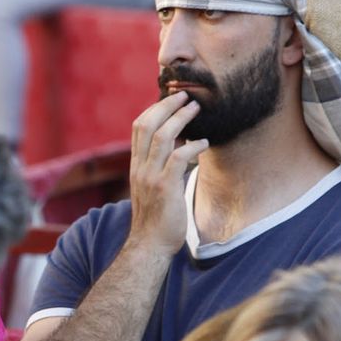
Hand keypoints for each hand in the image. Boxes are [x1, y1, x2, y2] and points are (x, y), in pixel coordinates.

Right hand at [125, 92, 207, 255]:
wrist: (149, 245)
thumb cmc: (155, 218)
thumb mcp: (151, 188)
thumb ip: (158, 168)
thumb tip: (177, 150)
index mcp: (136, 165)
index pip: (139, 127)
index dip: (155, 109)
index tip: (171, 99)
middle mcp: (140, 167)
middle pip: (148, 124)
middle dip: (167, 106)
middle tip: (186, 96)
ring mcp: (150, 177)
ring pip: (163, 136)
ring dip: (181, 118)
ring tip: (196, 109)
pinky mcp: (165, 187)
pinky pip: (178, 158)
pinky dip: (193, 146)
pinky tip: (204, 143)